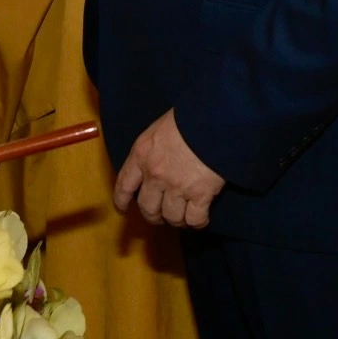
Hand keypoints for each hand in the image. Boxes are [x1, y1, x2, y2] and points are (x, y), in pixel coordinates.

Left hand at [111, 110, 224, 227]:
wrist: (216, 118)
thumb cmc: (189, 115)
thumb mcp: (160, 127)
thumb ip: (154, 148)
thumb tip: (157, 160)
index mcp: (142, 154)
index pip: (124, 184)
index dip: (121, 201)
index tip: (123, 209)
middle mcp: (155, 174)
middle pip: (147, 207)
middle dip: (153, 216)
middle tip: (160, 216)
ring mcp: (177, 186)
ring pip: (171, 217)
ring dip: (177, 220)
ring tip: (184, 217)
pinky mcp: (200, 194)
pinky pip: (195, 219)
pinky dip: (198, 223)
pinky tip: (202, 218)